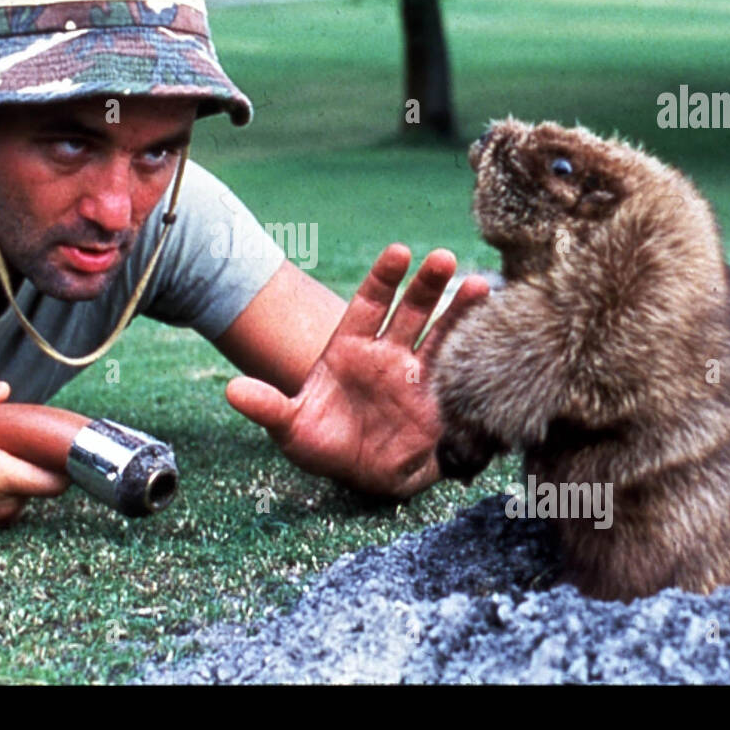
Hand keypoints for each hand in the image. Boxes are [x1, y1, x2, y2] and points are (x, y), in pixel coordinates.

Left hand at [225, 244, 488, 498]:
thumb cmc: (324, 445)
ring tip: (480, 286)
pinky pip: (460, 367)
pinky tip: (497, 329)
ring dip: (459, 309)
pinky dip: (477, 349)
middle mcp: (386, 351)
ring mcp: (416, 370)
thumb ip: (268, 406)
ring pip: (440, 331)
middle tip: (443, 259)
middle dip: (426, 284)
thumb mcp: (291, 427)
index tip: (399, 252)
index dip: (383, 278)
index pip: (367, 303)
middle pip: (408, 309)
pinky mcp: (440, 396)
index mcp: (349, 347)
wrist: (362, 477)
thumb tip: (232, 390)